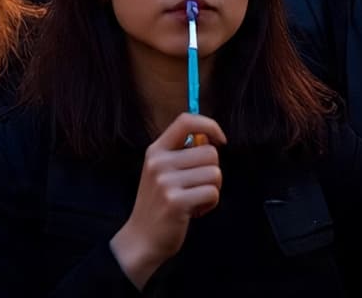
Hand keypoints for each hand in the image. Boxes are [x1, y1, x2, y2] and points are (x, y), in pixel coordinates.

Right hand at [109, 113, 226, 289]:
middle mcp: (159, 162)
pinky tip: (196, 211)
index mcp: (156, 150)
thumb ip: (182, 153)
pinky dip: (211, 204)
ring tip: (196, 199)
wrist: (142, 239)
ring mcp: (166, 182)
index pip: (186, 121)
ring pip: (214, 173)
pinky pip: (212, 193)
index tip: (219, 140)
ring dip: (213, 189)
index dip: (209, 125)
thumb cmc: (159, 203)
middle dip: (212, 170)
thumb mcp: (161, 171)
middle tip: (198, 186)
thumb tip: (211, 139)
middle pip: (210, 152)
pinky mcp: (176, 202)